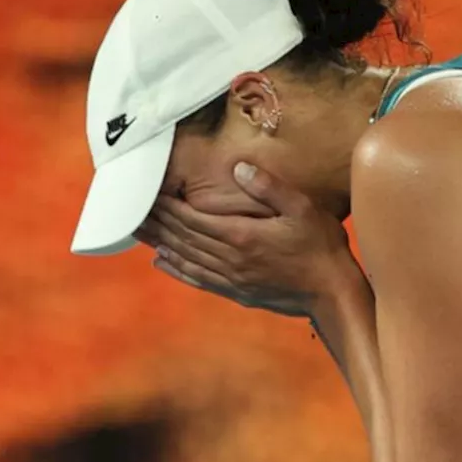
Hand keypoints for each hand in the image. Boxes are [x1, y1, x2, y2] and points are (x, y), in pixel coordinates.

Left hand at [135, 162, 358, 316]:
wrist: (332, 294)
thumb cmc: (321, 247)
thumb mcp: (301, 208)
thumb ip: (268, 187)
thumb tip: (238, 168)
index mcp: (241, 236)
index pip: (191, 218)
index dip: (167, 206)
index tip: (147, 193)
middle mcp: (230, 259)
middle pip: (182, 238)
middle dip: (156, 222)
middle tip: (130, 209)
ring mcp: (232, 278)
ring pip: (185, 258)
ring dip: (159, 243)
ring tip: (138, 231)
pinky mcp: (238, 292)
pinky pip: (199, 279)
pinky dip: (177, 270)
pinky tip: (163, 263)